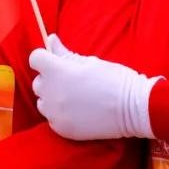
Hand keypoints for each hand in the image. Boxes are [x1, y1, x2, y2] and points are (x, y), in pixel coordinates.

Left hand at [29, 34, 157, 140]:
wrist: (133, 108)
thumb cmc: (114, 80)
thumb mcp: (90, 62)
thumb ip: (65, 53)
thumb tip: (50, 40)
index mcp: (57, 71)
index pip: (35, 59)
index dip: (45, 58)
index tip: (56, 61)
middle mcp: (51, 93)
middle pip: (38, 82)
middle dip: (50, 79)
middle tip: (71, 80)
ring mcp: (55, 113)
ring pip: (43, 102)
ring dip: (53, 98)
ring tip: (75, 97)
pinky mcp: (61, 129)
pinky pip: (52, 118)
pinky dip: (60, 114)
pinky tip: (78, 111)